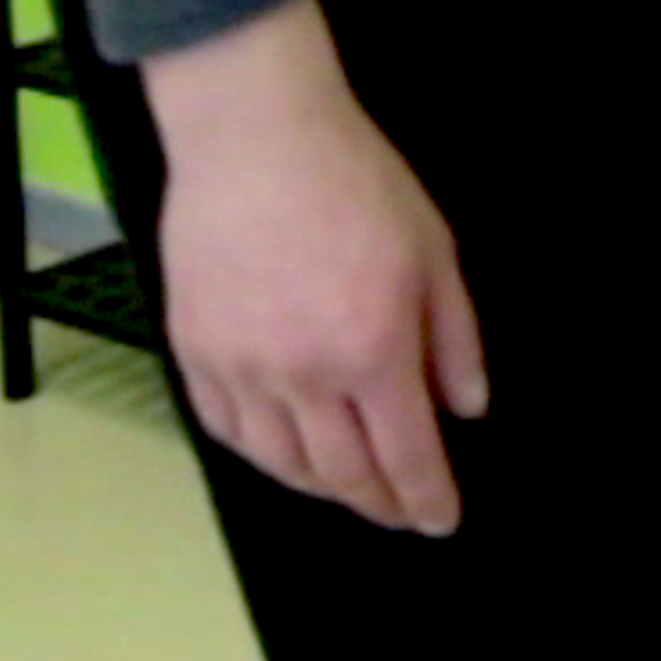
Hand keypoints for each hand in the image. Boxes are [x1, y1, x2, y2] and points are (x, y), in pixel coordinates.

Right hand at [140, 0, 484, 535]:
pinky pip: (225, 428)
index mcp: (373, 351)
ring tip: (350, 490)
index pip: (405, 456)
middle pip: (341, 473)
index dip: (426, 499)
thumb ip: (455, 340)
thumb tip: (467, 408)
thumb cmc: (357, 183)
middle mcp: (303, 374)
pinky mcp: (193, 350)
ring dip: (320, 488)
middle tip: (400, 514)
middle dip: (378, 504)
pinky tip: (284, 454)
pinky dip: (260, 454)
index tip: (440, 522)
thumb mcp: (436, 254)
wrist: (257, 138)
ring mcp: (240, 366)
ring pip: (279, 462)